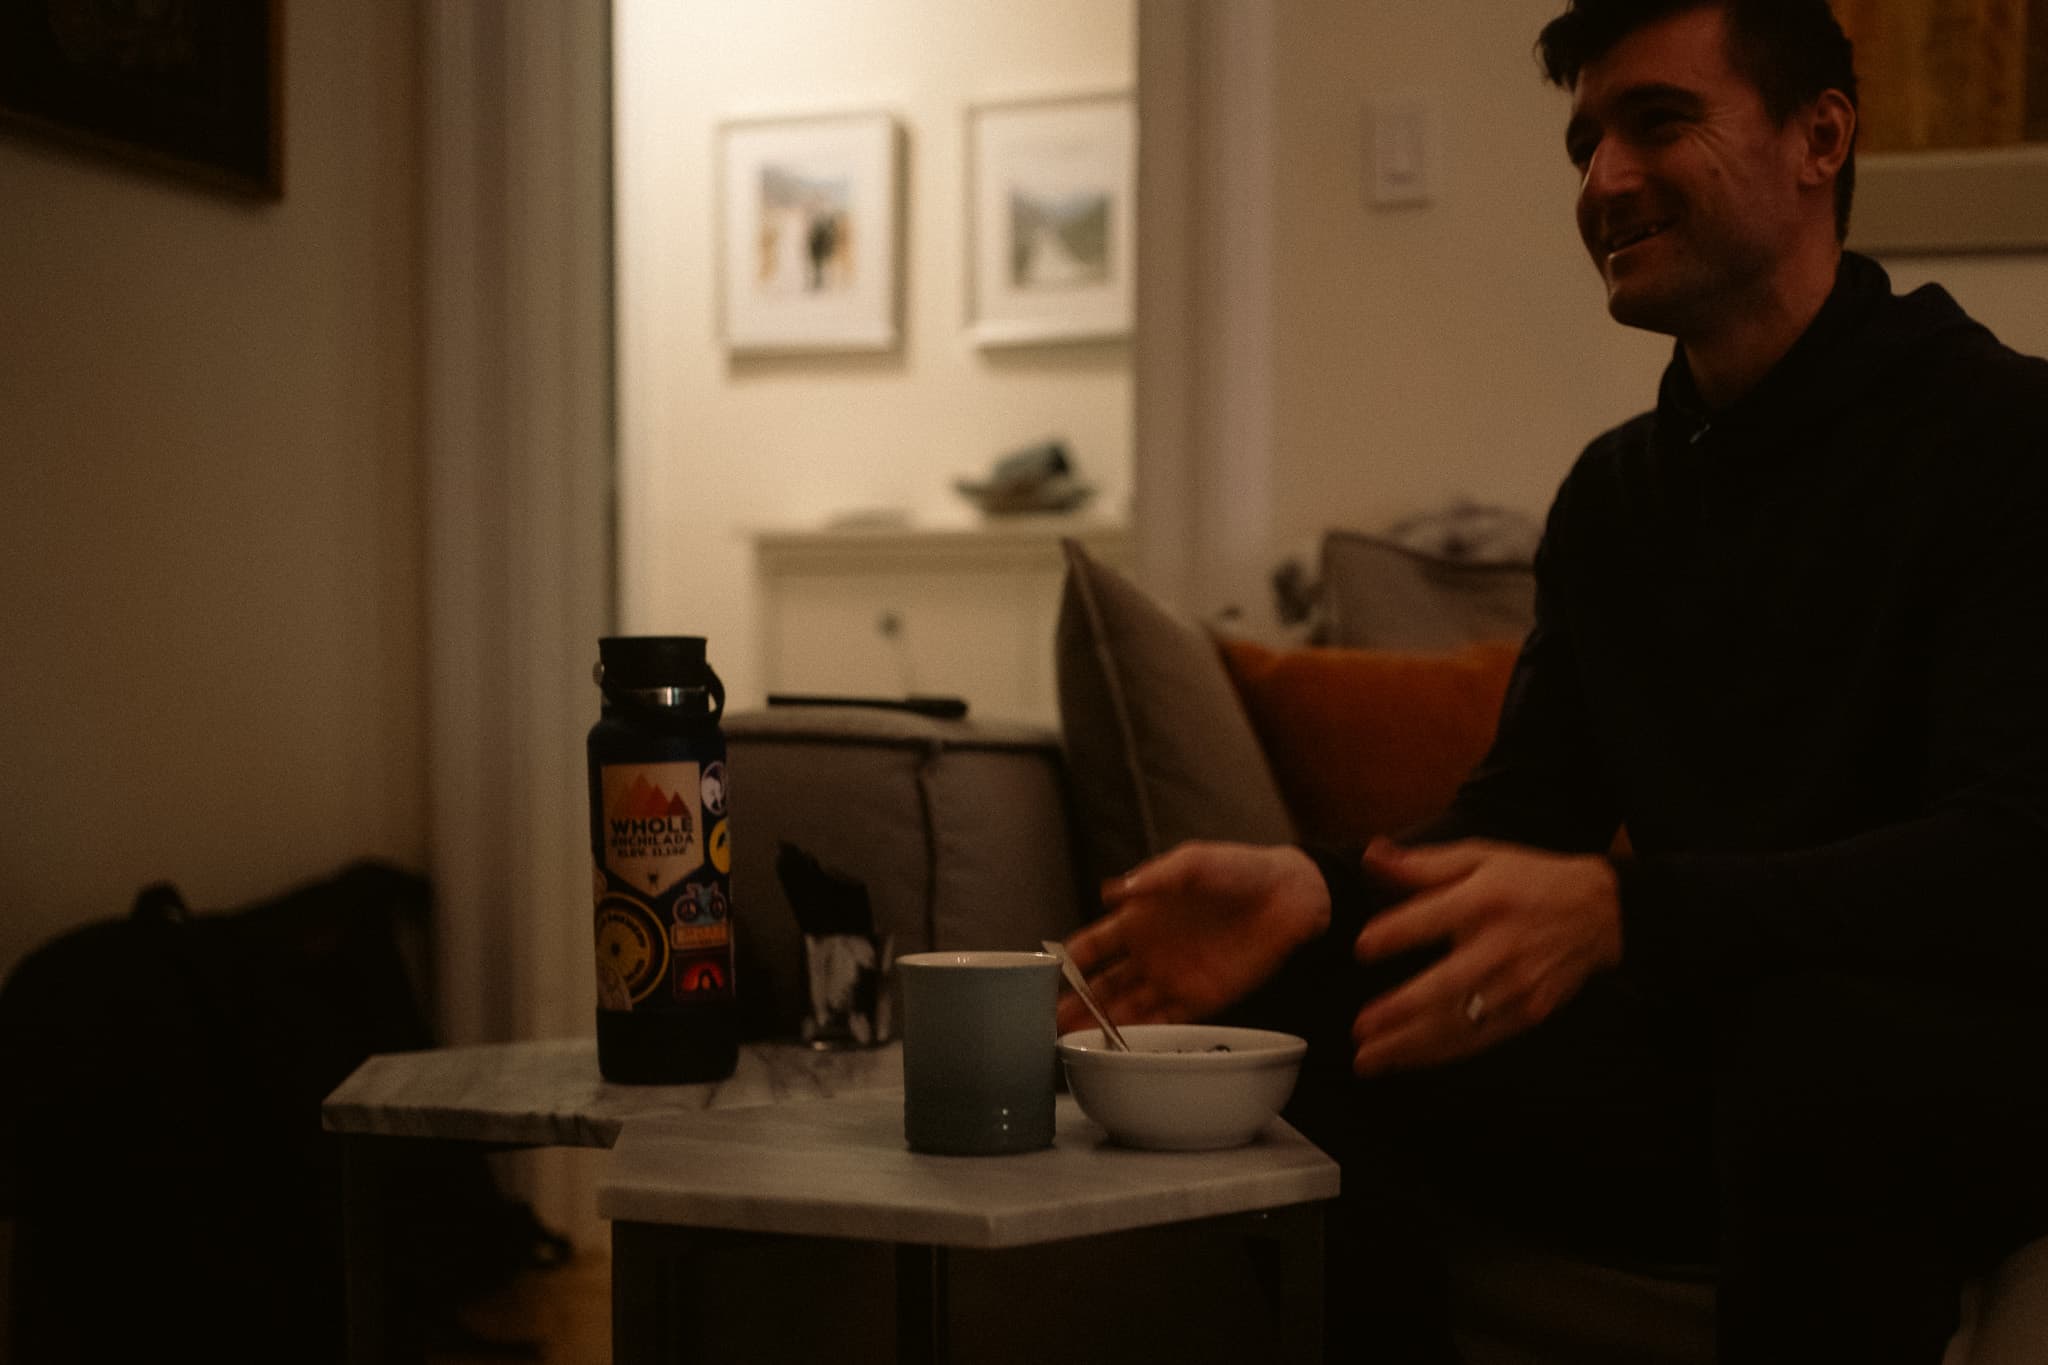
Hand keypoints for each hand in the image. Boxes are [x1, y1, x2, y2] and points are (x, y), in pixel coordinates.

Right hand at [1056, 842, 1330, 1034]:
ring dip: (1101, 1024)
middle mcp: (1150, 953)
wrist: (1288, 897)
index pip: (1093, 945)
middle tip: (1049, 1020)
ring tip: (1074, 1040)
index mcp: (1140, 919)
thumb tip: (1112, 893)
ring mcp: (1173, 978)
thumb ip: (1152, 879)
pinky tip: (1120, 1044)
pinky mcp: (1201, 999)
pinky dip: (1141, 1034)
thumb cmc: (1239, 870)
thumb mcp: (1190, 864)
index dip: (1068, 960)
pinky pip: (1164, 1021)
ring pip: (1127, 1008)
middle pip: (1102, 984)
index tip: (1044, 975)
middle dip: (1075, 1002)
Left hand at [1349, 837, 1620, 1075]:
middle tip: (1359, 1029)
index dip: (1395, 934)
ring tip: (1369, 1060)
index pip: (1432, 918)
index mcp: (1484, 900)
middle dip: (1400, 1011)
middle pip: (1446, 985)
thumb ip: (1421, 864)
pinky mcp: (1530, 1012)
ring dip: (1411, 1045)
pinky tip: (1407, 1062)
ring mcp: (1518, 985)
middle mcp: (1501, 946)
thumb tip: (1371, 856)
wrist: (1601, 912)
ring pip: (1460, 1023)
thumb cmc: (1528, 881)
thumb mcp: (1479, 858)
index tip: (1361, 949)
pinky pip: (1479, 1039)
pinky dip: (1441, 1054)